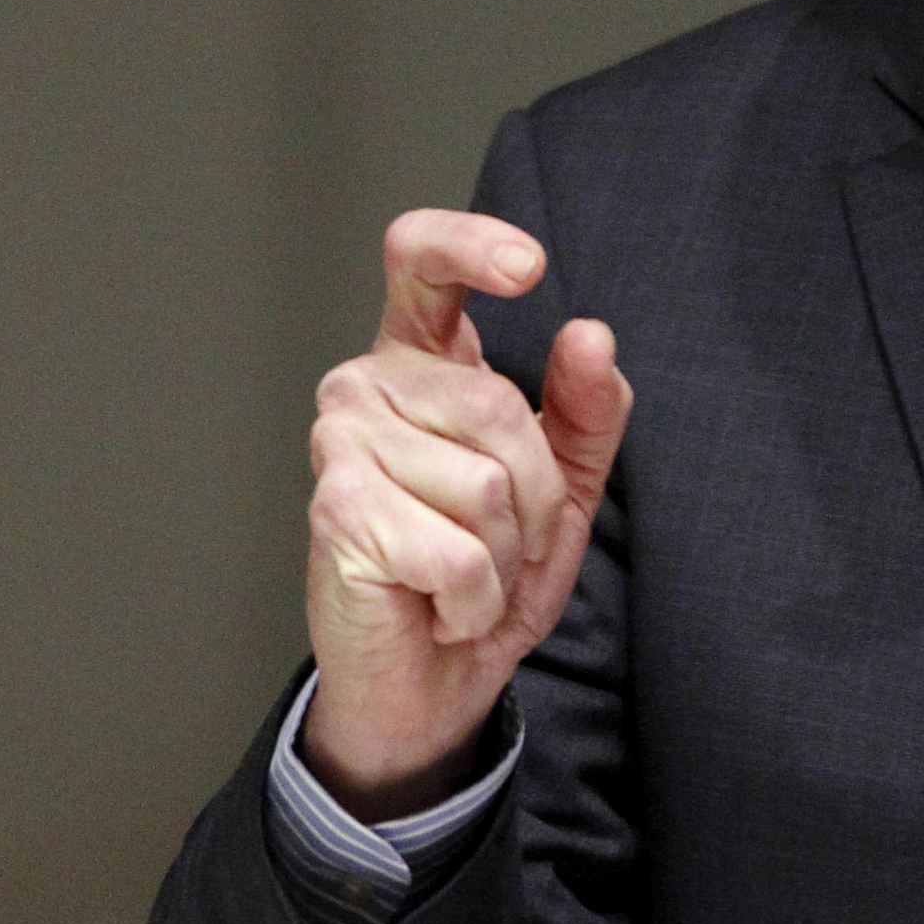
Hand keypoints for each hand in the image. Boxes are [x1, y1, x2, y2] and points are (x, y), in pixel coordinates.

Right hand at [297, 209, 632, 820]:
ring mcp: (340, 443)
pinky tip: (440, 606)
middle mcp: (367, 382)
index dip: (470, 245)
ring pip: (486, 484)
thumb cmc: (490, 567)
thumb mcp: (565, 483)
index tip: (528, 266)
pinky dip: (474, 596)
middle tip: (502, 545)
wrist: (437, 678)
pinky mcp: (334, 512)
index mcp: (422, 356)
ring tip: (465, 574)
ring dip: (503, 555)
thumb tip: (589, 334)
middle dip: (534, 498)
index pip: (419, 258)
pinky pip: (458, 550)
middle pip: (497, 406)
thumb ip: (587, 408)